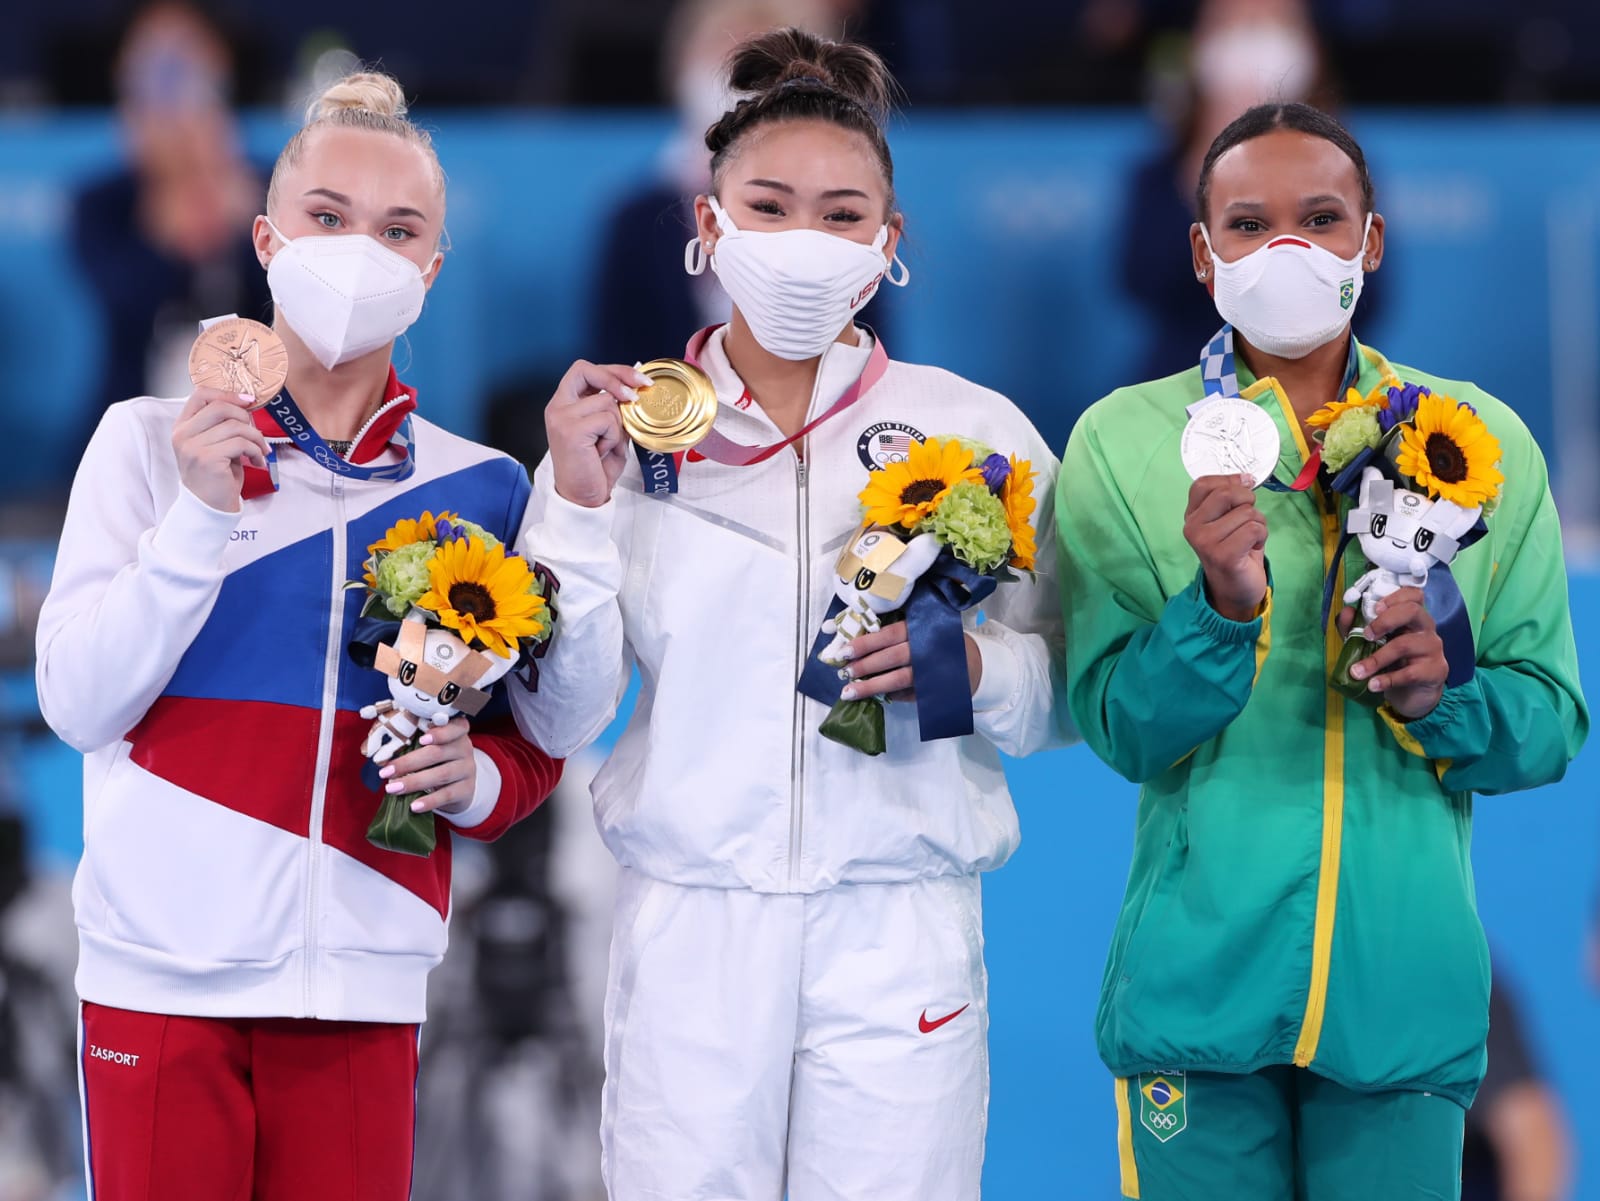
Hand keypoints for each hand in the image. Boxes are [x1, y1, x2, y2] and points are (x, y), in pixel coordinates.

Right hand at [171, 387, 270, 513]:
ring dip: (256, 438)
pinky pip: (241, 443)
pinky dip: (255, 451)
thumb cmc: (217, 476)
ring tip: (260, 451)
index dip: (228, 393)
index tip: (248, 400)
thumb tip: (246, 403)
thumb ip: (222, 424)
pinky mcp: (207, 459)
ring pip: (235, 426)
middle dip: (246, 418)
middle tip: (255, 434)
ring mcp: (192, 446)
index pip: (201, 394)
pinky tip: (257, 461)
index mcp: (182, 426)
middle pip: (221, 407)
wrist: (210, 507)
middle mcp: (183, 434)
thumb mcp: (215, 444)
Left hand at [378, 717, 478, 814]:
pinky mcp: (466, 790)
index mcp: (456, 732)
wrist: (460, 784)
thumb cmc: (437, 760)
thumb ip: (414, 744)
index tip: (421, 739)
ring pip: (441, 775)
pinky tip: (414, 806)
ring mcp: (468, 770)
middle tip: (385, 772)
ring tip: (392, 788)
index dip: (440, 733)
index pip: (454, 727)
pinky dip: (430, 801)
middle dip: (408, 763)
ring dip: (414, 782)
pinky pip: (447, 795)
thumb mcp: (432, 747)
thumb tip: (383, 755)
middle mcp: (465, 748)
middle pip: (438, 753)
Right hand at [544, 361, 651, 507]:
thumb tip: (635, 389)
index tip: (637, 379)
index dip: (613, 370)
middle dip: (618, 376)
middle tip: (638, 391)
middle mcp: (558, 407)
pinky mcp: (570, 430)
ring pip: (606, 402)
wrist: (583, 498)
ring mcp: (561, 417)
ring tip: (605, 445)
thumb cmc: (596, 468)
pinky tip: (601, 451)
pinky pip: (607, 421)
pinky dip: (613, 438)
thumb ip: (616, 410)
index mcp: (565, 404)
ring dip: (617, 425)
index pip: (585, 370)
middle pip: (587, 370)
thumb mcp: (610, 432)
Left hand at [837, 625, 982, 702]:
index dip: (865, 643)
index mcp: (919, 629)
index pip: (888, 635)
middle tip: (844, 674)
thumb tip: (855, 644)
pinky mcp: (932, 690)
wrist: (971, 664)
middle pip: (891, 658)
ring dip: (871, 687)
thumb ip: (893, 634)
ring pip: (898, 679)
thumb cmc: (935, 642)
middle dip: (865, 666)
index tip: (844, 652)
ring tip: (849, 693)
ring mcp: (929, 671)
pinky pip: (907, 695)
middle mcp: (924, 649)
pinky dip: (891, 696)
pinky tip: (876, 698)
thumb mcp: (919, 629)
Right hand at [1184, 474, 1267, 621]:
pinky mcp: (1222, 555)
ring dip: (1258, 524)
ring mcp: (1205, 542)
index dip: (1229, 481)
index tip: (1244, 488)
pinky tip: (1252, 548)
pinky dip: (1261, 536)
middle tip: (1248, 519)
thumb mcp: (1228, 520)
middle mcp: (1192, 528)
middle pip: (1226, 494)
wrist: (1235, 590)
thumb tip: (1246, 478)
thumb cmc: (1235, 551)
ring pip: (1247, 513)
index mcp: (1192, 516)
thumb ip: (1230, 498)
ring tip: (1249, 539)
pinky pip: (1254, 529)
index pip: (1203, 484)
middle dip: (1248, 502)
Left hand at [1338, 586, 1446, 718]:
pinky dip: (1387, 679)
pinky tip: (1373, 685)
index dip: (1395, 596)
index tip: (1376, 608)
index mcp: (1412, 617)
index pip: (1413, 594)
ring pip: (1405, 644)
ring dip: (1376, 658)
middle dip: (1385, 620)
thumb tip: (1347, 612)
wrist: (1413, 695)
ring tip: (1357, 672)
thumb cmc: (1392, 663)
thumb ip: (1355, 627)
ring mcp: (1433, 648)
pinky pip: (1410, 673)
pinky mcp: (1436, 670)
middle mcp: (1426, 628)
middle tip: (1367, 635)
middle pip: (1412, 610)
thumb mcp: (1370, 644)